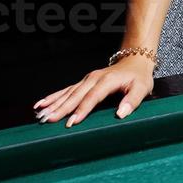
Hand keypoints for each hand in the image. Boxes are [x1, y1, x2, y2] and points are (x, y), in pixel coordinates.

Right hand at [33, 55, 154, 127]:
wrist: (134, 59)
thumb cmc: (139, 76)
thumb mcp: (142, 88)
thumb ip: (132, 100)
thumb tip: (121, 113)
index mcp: (107, 81)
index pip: (92, 97)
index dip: (82, 110)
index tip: (72, 122)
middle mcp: (93, 78)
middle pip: (75, 95)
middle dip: (61, 108)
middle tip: (48, 120)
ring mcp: (87, 79)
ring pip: (67, 92)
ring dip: (53, 103)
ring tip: (40, 114)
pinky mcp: (83, 82)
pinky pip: (66, 90)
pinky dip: (53, 97)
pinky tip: (41, 104)